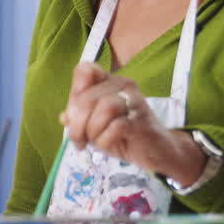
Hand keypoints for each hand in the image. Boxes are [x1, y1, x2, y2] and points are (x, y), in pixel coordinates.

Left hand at [60, 62, 203, 184]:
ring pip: (103, 108)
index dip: (74, 92)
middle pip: (87, 97)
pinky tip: (108, 146)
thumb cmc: (126, 136)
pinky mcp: (142, 121)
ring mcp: (134, 101)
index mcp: (110, 81)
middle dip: (77, 123)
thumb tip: (63, 117)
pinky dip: (105, 140)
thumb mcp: (97, 126)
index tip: (73, 114)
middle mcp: (123, 85)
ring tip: (94, 143)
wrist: (159, 152)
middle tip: (79, 141)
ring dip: (92, 131)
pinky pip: (116, 126)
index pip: (85, 70)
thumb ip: (80, 118)